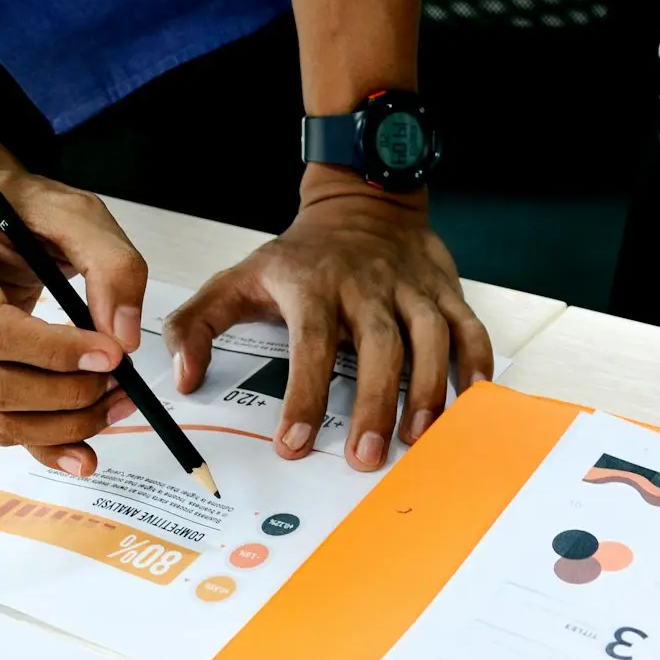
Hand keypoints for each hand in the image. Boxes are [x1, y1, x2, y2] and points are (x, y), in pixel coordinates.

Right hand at [0, 160, 148, 475]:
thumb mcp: (77, 214)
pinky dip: (42, 442)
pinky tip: (83, 451)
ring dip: (63, 423)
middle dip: (67, 394)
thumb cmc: (21, 207)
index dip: (54, 352)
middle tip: (122, 384)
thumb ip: (114, 266)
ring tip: (116, 404)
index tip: (112, 356)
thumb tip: (124, 337)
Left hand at [164, 168, 491, 471]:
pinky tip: (472, 399)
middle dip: (375, 403)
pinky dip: (476, 362)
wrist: (360, 201)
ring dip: (427, 388)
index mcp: (312, 284)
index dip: (303, 395)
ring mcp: (410, 286)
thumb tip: (184, 379)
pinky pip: (468, 325)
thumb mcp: (237, 279)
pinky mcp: (444, 289)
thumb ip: (197, 326)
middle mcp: (365, 284)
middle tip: (366, 457)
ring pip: (429, 335)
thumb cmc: (301, 256)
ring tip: (418, 437)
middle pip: (377, 344)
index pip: (309, 343)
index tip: (295, 443)